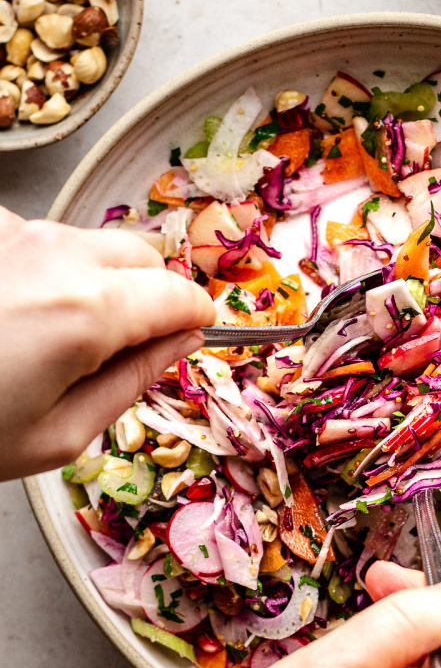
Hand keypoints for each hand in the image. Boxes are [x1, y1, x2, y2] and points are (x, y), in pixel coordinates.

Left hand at [0, 206, 214, 478]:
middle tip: (117, 348)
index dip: (195, 320)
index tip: (190, 338)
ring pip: (88, 244)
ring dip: (91, 281)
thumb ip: (135, 380)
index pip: (181, 294)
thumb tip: (181, 343)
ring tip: (43, 339)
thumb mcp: (59, 434)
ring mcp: (11, 232)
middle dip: (148, 294)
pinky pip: (37, 241)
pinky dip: (42, 272)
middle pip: (142, 254)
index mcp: (89, 310)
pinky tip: (7, 316)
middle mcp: (55, 253)